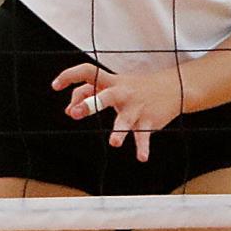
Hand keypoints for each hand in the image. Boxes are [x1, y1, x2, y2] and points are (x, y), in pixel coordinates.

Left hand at [52, 62, 184, 162]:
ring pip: (125, 120)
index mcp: (112, 82)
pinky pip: (144, 136)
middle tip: (75, 113)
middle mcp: (122, 93)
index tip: (55, 86)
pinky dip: (142, 148)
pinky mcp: (148, 121)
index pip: (88, 73)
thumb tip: (69, 110)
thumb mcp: (115, 86)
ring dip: (119, 131)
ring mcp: (136, 108)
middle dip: (90, 104)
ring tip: (114, 143)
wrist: (175, 87)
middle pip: (104, 95)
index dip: (70, 76)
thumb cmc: (137, 87)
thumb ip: (91, 94)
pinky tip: (141, 157)